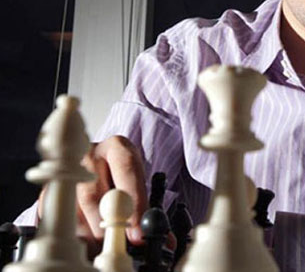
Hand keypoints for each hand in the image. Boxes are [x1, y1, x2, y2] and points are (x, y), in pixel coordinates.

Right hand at [38, 135, 147, 254]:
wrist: (99, 168)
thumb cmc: (123, 179)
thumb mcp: (141, 186)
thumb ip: (150, 209)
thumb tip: (166, 240)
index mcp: (117, 147)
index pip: (126, 169)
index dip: (134, 202)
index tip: (138, 232)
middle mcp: (88, 156)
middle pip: (92, 193)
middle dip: (107, 226)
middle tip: (119, 246)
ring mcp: (65, 174)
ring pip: (73, 212)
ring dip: (90, 236)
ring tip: (105, 248)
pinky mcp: (47, 195)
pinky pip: (57, 223)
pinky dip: (74, 239)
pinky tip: (88, 243)